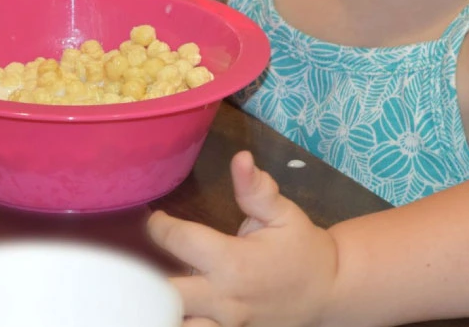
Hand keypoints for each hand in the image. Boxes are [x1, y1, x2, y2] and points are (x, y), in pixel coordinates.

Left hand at [147, 151, 339, 326]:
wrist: (329, 291)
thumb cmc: (302, 248)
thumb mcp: (283, 213)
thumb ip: (256, 190)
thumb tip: (240, 158)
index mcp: (234, 261)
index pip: (181, 241)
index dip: (159, 226)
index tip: (155, 218)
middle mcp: (224, 298)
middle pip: (167, 294)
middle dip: (147, 278)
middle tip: (139, 261)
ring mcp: (227, 326)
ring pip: (178, 325)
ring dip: (161, 308)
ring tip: (148, 292)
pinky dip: (182, 323)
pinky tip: (171, 309)